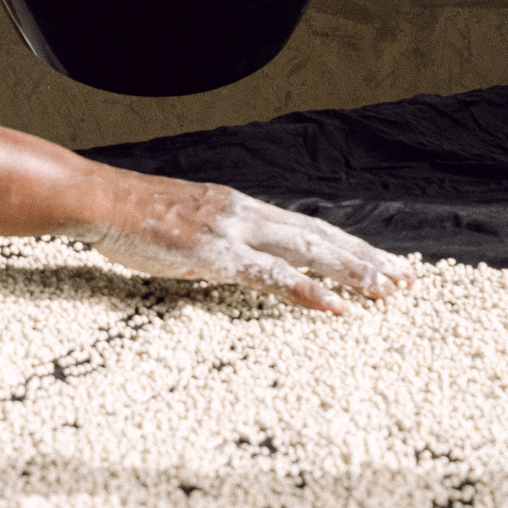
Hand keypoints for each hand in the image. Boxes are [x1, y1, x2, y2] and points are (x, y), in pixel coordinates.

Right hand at [78, 179, 411, 314]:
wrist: (101, 200)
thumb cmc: (138, 219)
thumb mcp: (192, 232)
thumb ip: (224, 247)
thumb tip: (247, 268)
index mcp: (245, 209)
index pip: (311, 229)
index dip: (350, 247)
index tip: (384, 264)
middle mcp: (248, 214)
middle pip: (322, 237)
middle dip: (367, 259)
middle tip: (406, 279)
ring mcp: (234, 231)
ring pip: (308, 251)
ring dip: (351, 272)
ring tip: (386, 290)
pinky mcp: (215, 253)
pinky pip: (270, 276)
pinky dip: (306, 292)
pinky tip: (334, 307)